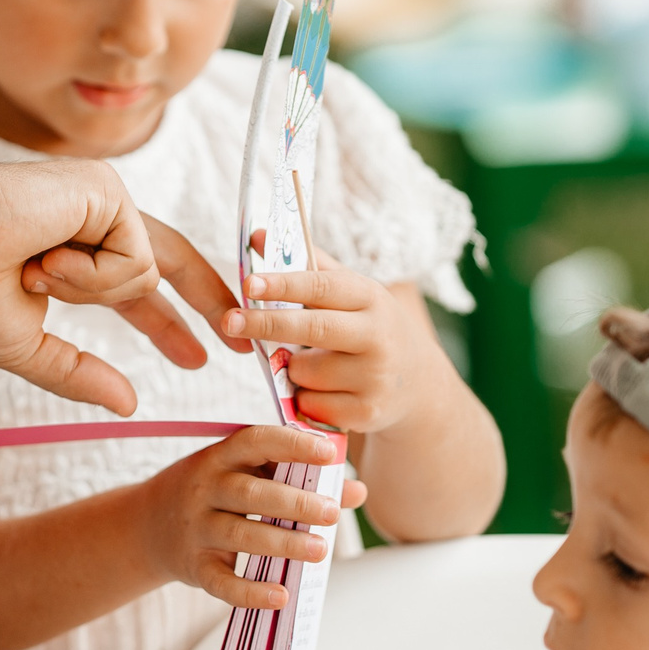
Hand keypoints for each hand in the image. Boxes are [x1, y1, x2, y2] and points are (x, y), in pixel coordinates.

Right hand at [0, 160, 241, 412]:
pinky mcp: (107, 188)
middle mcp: (94, 216)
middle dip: (207, 300)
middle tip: (239, 342)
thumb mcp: (25, 346)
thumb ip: (76, 374)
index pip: (137, 286)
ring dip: (91, 294)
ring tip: (33, 276)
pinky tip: (44, 260)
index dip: (169, 323)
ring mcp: (103, 197)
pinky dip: (89, 276)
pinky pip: (131, 259)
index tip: (198, 355)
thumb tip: (128, 405)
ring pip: (144, 272)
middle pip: (171, 260)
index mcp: (74, 249)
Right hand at [141, 424, 365, 608]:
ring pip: (240, 535)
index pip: (255, 441)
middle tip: (331, 513)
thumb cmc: (215, 493)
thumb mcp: (246, 475)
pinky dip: (250, 592)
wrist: (146, 525)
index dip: (292, 445)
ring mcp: (196, 529)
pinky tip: (280, 596)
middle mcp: (203, 489)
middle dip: (294, 503)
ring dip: (283, 544)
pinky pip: (221, 582)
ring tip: (320, 551)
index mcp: (220, 457)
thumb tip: (357, 491)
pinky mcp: (194, 567)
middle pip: (249, 494)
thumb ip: (299, 478)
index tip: (328, 452)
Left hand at [221, 258, 439, 433]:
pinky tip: (326, 390)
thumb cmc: (368, 328)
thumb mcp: (350, 292)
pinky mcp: (368, 413)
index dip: (284, 284)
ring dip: (292, 368)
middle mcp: (377, 336)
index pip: (322, 286)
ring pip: (305, 372)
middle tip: (230, 321)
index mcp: (370, 297)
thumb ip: (304, 265)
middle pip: (313, 328)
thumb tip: (256, 236)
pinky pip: (312, 405)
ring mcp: (375, 377)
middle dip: (267, 324)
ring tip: (311, 363)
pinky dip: (305, 398)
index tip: (249, 283)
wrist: (418, 383)